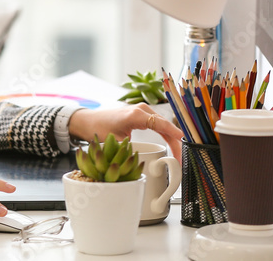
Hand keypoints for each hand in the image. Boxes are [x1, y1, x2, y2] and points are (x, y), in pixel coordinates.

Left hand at [68, 104, 183, 157]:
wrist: (89, 120)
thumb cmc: (99, 128)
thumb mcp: (115, 142)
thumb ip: (130, 150)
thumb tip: (142, 163)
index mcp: (136, 115)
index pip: (160, 123)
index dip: (173, 132)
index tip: (183, 139)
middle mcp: (141, 109)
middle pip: (164, 125)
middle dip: (174, 141)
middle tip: (180, 158)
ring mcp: (142, 110)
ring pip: (162, 124)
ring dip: (171, 138)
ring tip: (177, 155)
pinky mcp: (141, 114)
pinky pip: (157, 124)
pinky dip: (165, 133)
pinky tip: (171, 144)